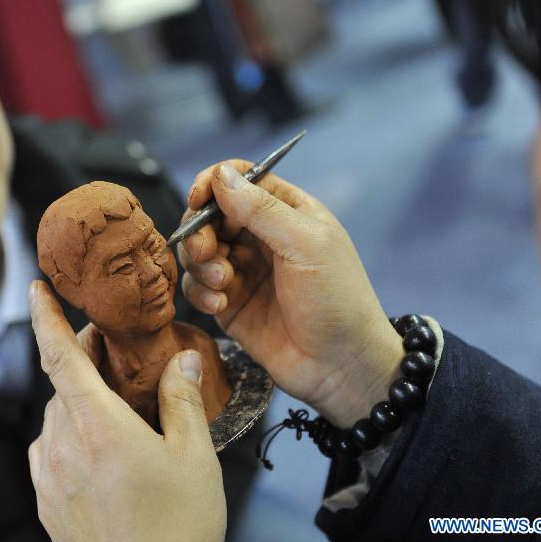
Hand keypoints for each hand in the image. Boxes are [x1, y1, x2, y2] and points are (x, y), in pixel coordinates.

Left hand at [27, 280, 225, 541]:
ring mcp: (50, 477)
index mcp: (97, 425)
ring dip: (76, 399)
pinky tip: (93, 448)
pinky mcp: (47, 503)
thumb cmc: (176, 529)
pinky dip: (67, 435)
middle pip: (62, 383)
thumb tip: (184, 359)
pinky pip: (49, 451)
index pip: (59, 354)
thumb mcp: (194, 456)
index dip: (46, 315)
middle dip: (83, 358)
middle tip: (113, 351)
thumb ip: (183, 400)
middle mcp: (64, 445)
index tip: (37, 287)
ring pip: (55, 417)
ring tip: (112, 405)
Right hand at [178, 162, 403, 426]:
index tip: (198, 200)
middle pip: (210, 215)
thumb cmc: (338, 299)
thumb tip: (220, 173)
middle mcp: (262, 237)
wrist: (342, 367)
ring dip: (200, 263)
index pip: (240, 180)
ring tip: (221, 284)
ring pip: (198, 251)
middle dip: (200, 230)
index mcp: (287, 212)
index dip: (213, 184)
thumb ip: (261, 209)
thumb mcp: (305, 244)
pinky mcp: (229, 304)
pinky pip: (198, 287)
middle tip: (206, 252)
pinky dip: (201, 292)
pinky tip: (220, 305)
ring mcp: (244, 271)